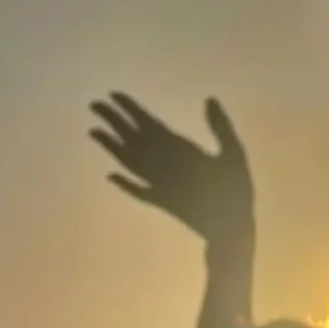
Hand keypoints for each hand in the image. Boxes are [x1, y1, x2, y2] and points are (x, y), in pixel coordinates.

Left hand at [89, 92, 253, 253]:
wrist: (228, 232)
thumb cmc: (235, 191)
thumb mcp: (233, 154)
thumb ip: (220, 127)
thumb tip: (209, 99)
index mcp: (179, 150)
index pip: (148, 124)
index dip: (130, 109)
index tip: (112, 95)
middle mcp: (163, 166)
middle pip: (132, 139)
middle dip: (113, 120)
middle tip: (94, 104)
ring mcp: (158, 185)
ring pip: (129, 163)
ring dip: (111, 147)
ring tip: (93, 131)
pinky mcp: (161, 203)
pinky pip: (138, 191)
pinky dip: (124, 183)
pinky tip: (110, 176)